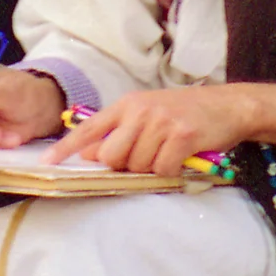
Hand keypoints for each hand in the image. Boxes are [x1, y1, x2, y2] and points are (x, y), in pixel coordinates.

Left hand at [47, 81, 275, 178]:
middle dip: (126, 167)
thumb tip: (92, 155)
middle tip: (148, 158)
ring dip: (153, 169)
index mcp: (128, 104)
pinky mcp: (182, 135)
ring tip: (169, 153)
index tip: (47, 162)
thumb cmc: (185, 114)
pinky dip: (171, 171)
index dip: (67, 147)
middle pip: (113, 156)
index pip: (90, 127)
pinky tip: (182, 158)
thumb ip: (120, 133)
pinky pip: (163, 169)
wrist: (228, 105)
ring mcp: (162, 121)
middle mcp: (141, 110)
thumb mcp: (148, 116)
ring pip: (138, 166)